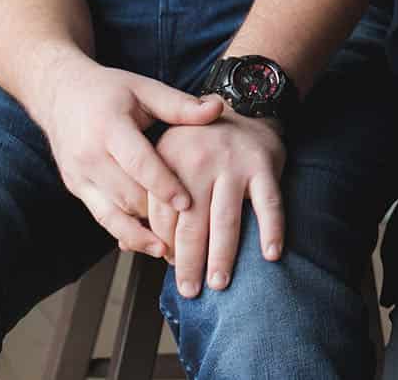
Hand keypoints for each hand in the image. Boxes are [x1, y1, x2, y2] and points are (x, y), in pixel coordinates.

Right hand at [37, 58, 224, 256]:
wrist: (60, 93)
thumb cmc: (109, 90)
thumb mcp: (144, 89)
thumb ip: (180, 105)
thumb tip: (217, 109)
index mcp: (109, 127)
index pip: (138, 163)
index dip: (164, 185)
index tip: (188, 204)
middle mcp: (89, 155)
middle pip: (127, 194)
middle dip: (158, 216)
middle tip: (191, 234)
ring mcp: (79, 175)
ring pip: (113, 213)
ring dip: (143, 232)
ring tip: (174, 250)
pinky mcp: (76, 189)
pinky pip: (102, 218)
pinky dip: (125, 233)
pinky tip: (150, 244)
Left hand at [144, 110, 286, 295]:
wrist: (246, 108)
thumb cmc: (201, 145)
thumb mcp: (167, 159)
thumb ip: (151, 200)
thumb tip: (126, 245)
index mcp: (169, 158)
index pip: (161, 213)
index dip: (164, 245)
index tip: (171, 265)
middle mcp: (199, 159)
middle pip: (191, 221)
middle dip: (189, 261)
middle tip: (190, 290)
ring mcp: (234, 162)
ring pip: (226, 219)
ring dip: (223, 255)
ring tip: (220, 282)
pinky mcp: (264, 165)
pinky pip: (268, 203)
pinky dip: (271, 230)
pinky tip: (270, 255)